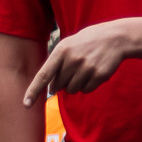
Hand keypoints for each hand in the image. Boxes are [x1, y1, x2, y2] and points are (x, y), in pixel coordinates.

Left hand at [25, 20, 141, 105]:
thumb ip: (57, 63)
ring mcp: (87, 68)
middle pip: (59, 85)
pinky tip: (93, 74)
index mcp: (61, 51)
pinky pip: (87, 90)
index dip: (33, 91)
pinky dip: (88, 86)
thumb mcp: (68, 45)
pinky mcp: (99, 75)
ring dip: (76, 85)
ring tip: (84, 71)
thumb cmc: (88, 42)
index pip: (43, 75)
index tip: (26, 104)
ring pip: (73, 89)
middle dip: (62, 83)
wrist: (116, 38)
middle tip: (72, 71)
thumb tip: (51, 88)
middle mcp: (72, 60)